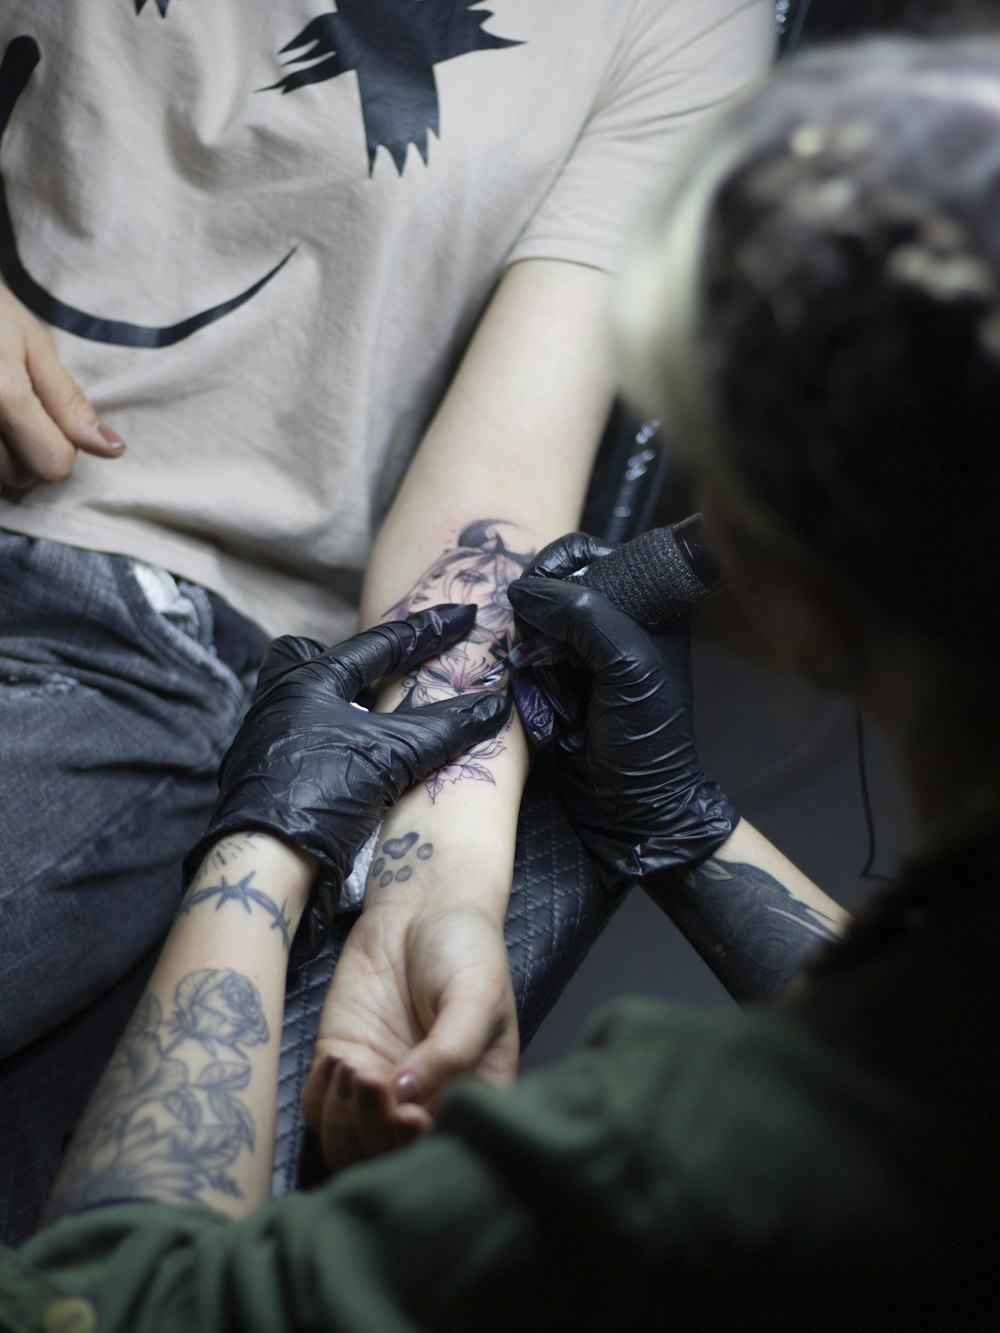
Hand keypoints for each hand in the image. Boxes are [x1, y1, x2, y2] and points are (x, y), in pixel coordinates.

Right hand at [0, 284, 124, 490]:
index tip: (46, 409)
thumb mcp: (33, 345)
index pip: (53, 464)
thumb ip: (69, 403)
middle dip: (26, 449)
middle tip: (12, 402)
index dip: (62, 441)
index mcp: (1, 392)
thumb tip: (113, 450)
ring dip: (1, 454)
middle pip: (20, 477)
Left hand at [183, 604, 511, 896]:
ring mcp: (263, 739)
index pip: (379, 644)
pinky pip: (297, 738)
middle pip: (308, 659)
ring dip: (336, 702)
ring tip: (370, 714)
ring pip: (297, 700)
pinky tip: (350, 759)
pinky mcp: (262, 776)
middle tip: (383, 664)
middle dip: (346, 657)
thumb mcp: (392, 755)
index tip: (461, 617)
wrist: (267, 858)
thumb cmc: (322, 791)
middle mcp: (278, 701)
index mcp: (309, 681)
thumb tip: (495, 707)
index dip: (427, 631)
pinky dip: (328, 740)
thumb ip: (444, 728)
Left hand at [301, 901, 517, 1169]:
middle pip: (387, 1156)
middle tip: (373, 1079)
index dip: (417, 1146)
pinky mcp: (342, 1061)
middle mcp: (422, 1103)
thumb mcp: (477, 995)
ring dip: (344, 1117)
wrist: (425, 905)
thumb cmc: (466, 950)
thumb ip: (450, 1050)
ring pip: (346, 1143)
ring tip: (354, 1066)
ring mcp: (378, 1086)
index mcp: (468, 1097)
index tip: (407, 1113)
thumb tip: (406, 1098)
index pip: (440, 1149)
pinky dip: (321, 1095)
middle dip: (374, 1129)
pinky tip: (338, 1059)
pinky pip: (318, 1107)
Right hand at [507, 534, 738, 890]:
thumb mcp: (629, 665)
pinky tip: (539, 691)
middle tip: (546, 646)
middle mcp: (616, 615)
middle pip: (553, 580)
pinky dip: (523, 670)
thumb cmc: (648, 738)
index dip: (562, 565)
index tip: (546, 592)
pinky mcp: (556, 676)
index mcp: (651, 600)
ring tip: (546, 675)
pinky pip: (522, 653)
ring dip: (531, 646)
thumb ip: (583, 615)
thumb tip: (525, 592)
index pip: (592, 552)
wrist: (631, 806)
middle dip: (541, 611)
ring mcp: (583, 647)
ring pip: (532, 617)